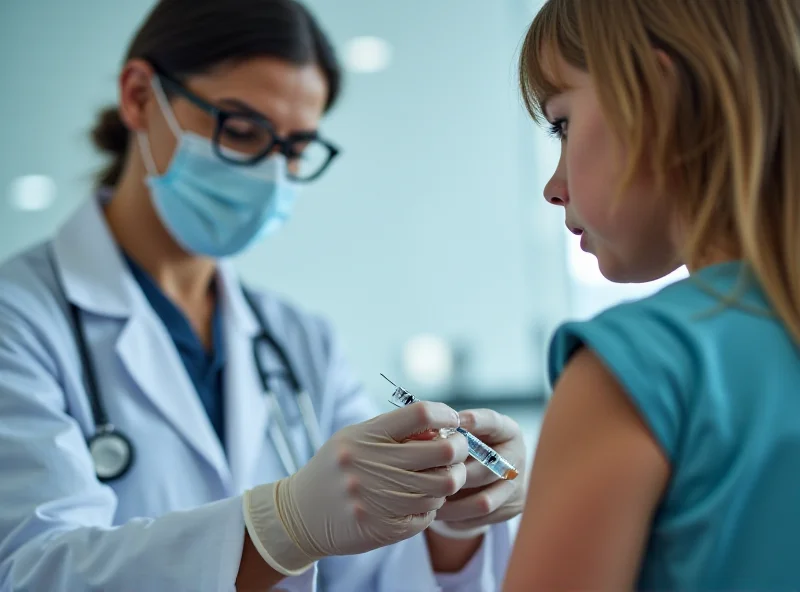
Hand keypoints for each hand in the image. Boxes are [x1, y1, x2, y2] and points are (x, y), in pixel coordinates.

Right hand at [243, 401, 469, 574]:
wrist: (300, 514)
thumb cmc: (337, 468)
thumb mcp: (356, 438)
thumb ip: (396, 431)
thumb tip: (443, 427)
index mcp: (366, 436)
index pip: (420, 414)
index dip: (446, 414)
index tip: (454, 420)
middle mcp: (371, 466)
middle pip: (442, 452)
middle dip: (459, 449)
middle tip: (457, 450)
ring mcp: (378, 499)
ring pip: (442, 487)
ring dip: (448, 481)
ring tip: (438, 477)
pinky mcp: (383, 528)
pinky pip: (428, 515)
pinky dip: (431, 506)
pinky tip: (418, 500)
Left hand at [430, 409, 526, 536]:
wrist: (485, 477)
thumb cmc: (468, 447)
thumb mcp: (466, 433)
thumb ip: (453, 432)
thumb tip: (428, 432)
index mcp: (507, 430)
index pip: (493, 422)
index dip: (474, 422)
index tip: (452, 423)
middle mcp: (517, 456)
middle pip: (487, 468)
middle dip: (456, 474)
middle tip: (427, 475)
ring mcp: (517, 485)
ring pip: (483, 501)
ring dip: (453, 502)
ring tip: (426, 498)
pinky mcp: (511, 508)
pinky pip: (480, 518)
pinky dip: (457, 517)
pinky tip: (437, 511)